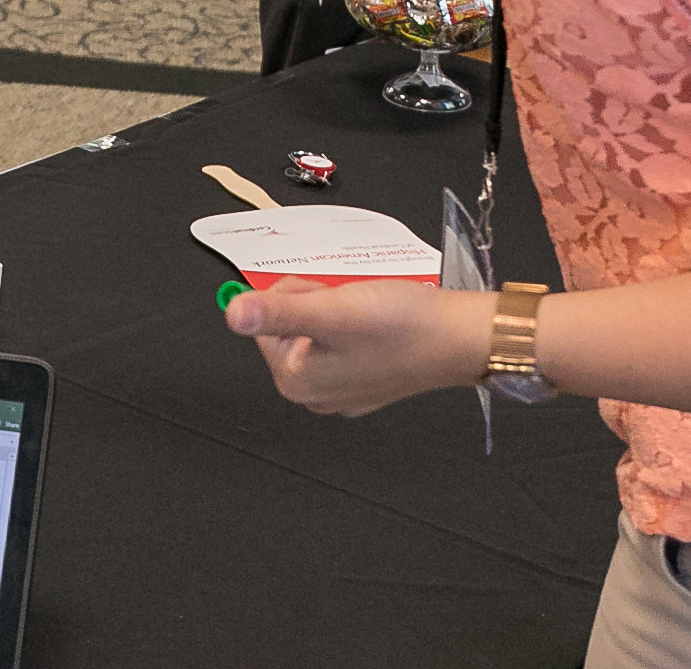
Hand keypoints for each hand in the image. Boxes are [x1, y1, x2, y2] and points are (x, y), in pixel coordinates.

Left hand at [227, 278, 489, 417]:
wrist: (458, 338)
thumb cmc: (400, 325)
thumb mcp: (331, 310)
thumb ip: (279, 311)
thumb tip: (232, 312)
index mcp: (296, 381)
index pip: (264, 321)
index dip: (295, 296)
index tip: (327, 299)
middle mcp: (313, 394)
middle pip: (289, 325)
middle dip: (315, 303)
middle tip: (351, 304)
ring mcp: (340, 391)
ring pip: (316, 329)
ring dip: (336, 310)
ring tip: (368, 312)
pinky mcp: (364, 381)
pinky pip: (341, 341)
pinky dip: (355, 324)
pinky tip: (378, 324)